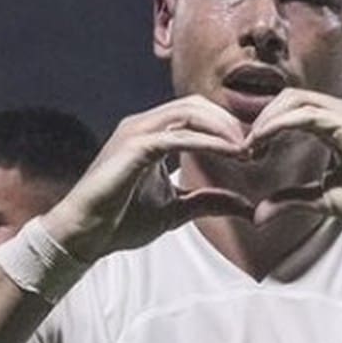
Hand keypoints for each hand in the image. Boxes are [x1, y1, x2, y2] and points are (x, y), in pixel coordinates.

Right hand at [44, 95, 253, 260]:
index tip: (254, 151)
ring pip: (190, 112)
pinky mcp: (134, 147)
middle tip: (257, 147)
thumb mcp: (176, 211)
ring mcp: (137, 132)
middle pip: (197, 105)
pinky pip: (179, 136)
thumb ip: (209, 202)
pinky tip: (231, 154)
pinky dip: (209, 142)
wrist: (84, 237)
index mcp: (153, 134)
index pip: (197, 114)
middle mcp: (144, 125)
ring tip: (247, 150)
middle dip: (230, 123)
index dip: (227, 127)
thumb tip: (246, 207)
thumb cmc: (120, 222)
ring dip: (223, 129)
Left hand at [245, 88, 341, 236]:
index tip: (248, 154)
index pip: (292, 109)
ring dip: (266, 121)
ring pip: (294, 100)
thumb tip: (258, 214)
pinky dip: (278, 125)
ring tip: (250, 147)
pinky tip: (263, 143)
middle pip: (289, 97)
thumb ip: (291, 201)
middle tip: (244, 149)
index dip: (266, 127)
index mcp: (336, 125)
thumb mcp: (323, 200)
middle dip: (261, 119)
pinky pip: (305, 115)